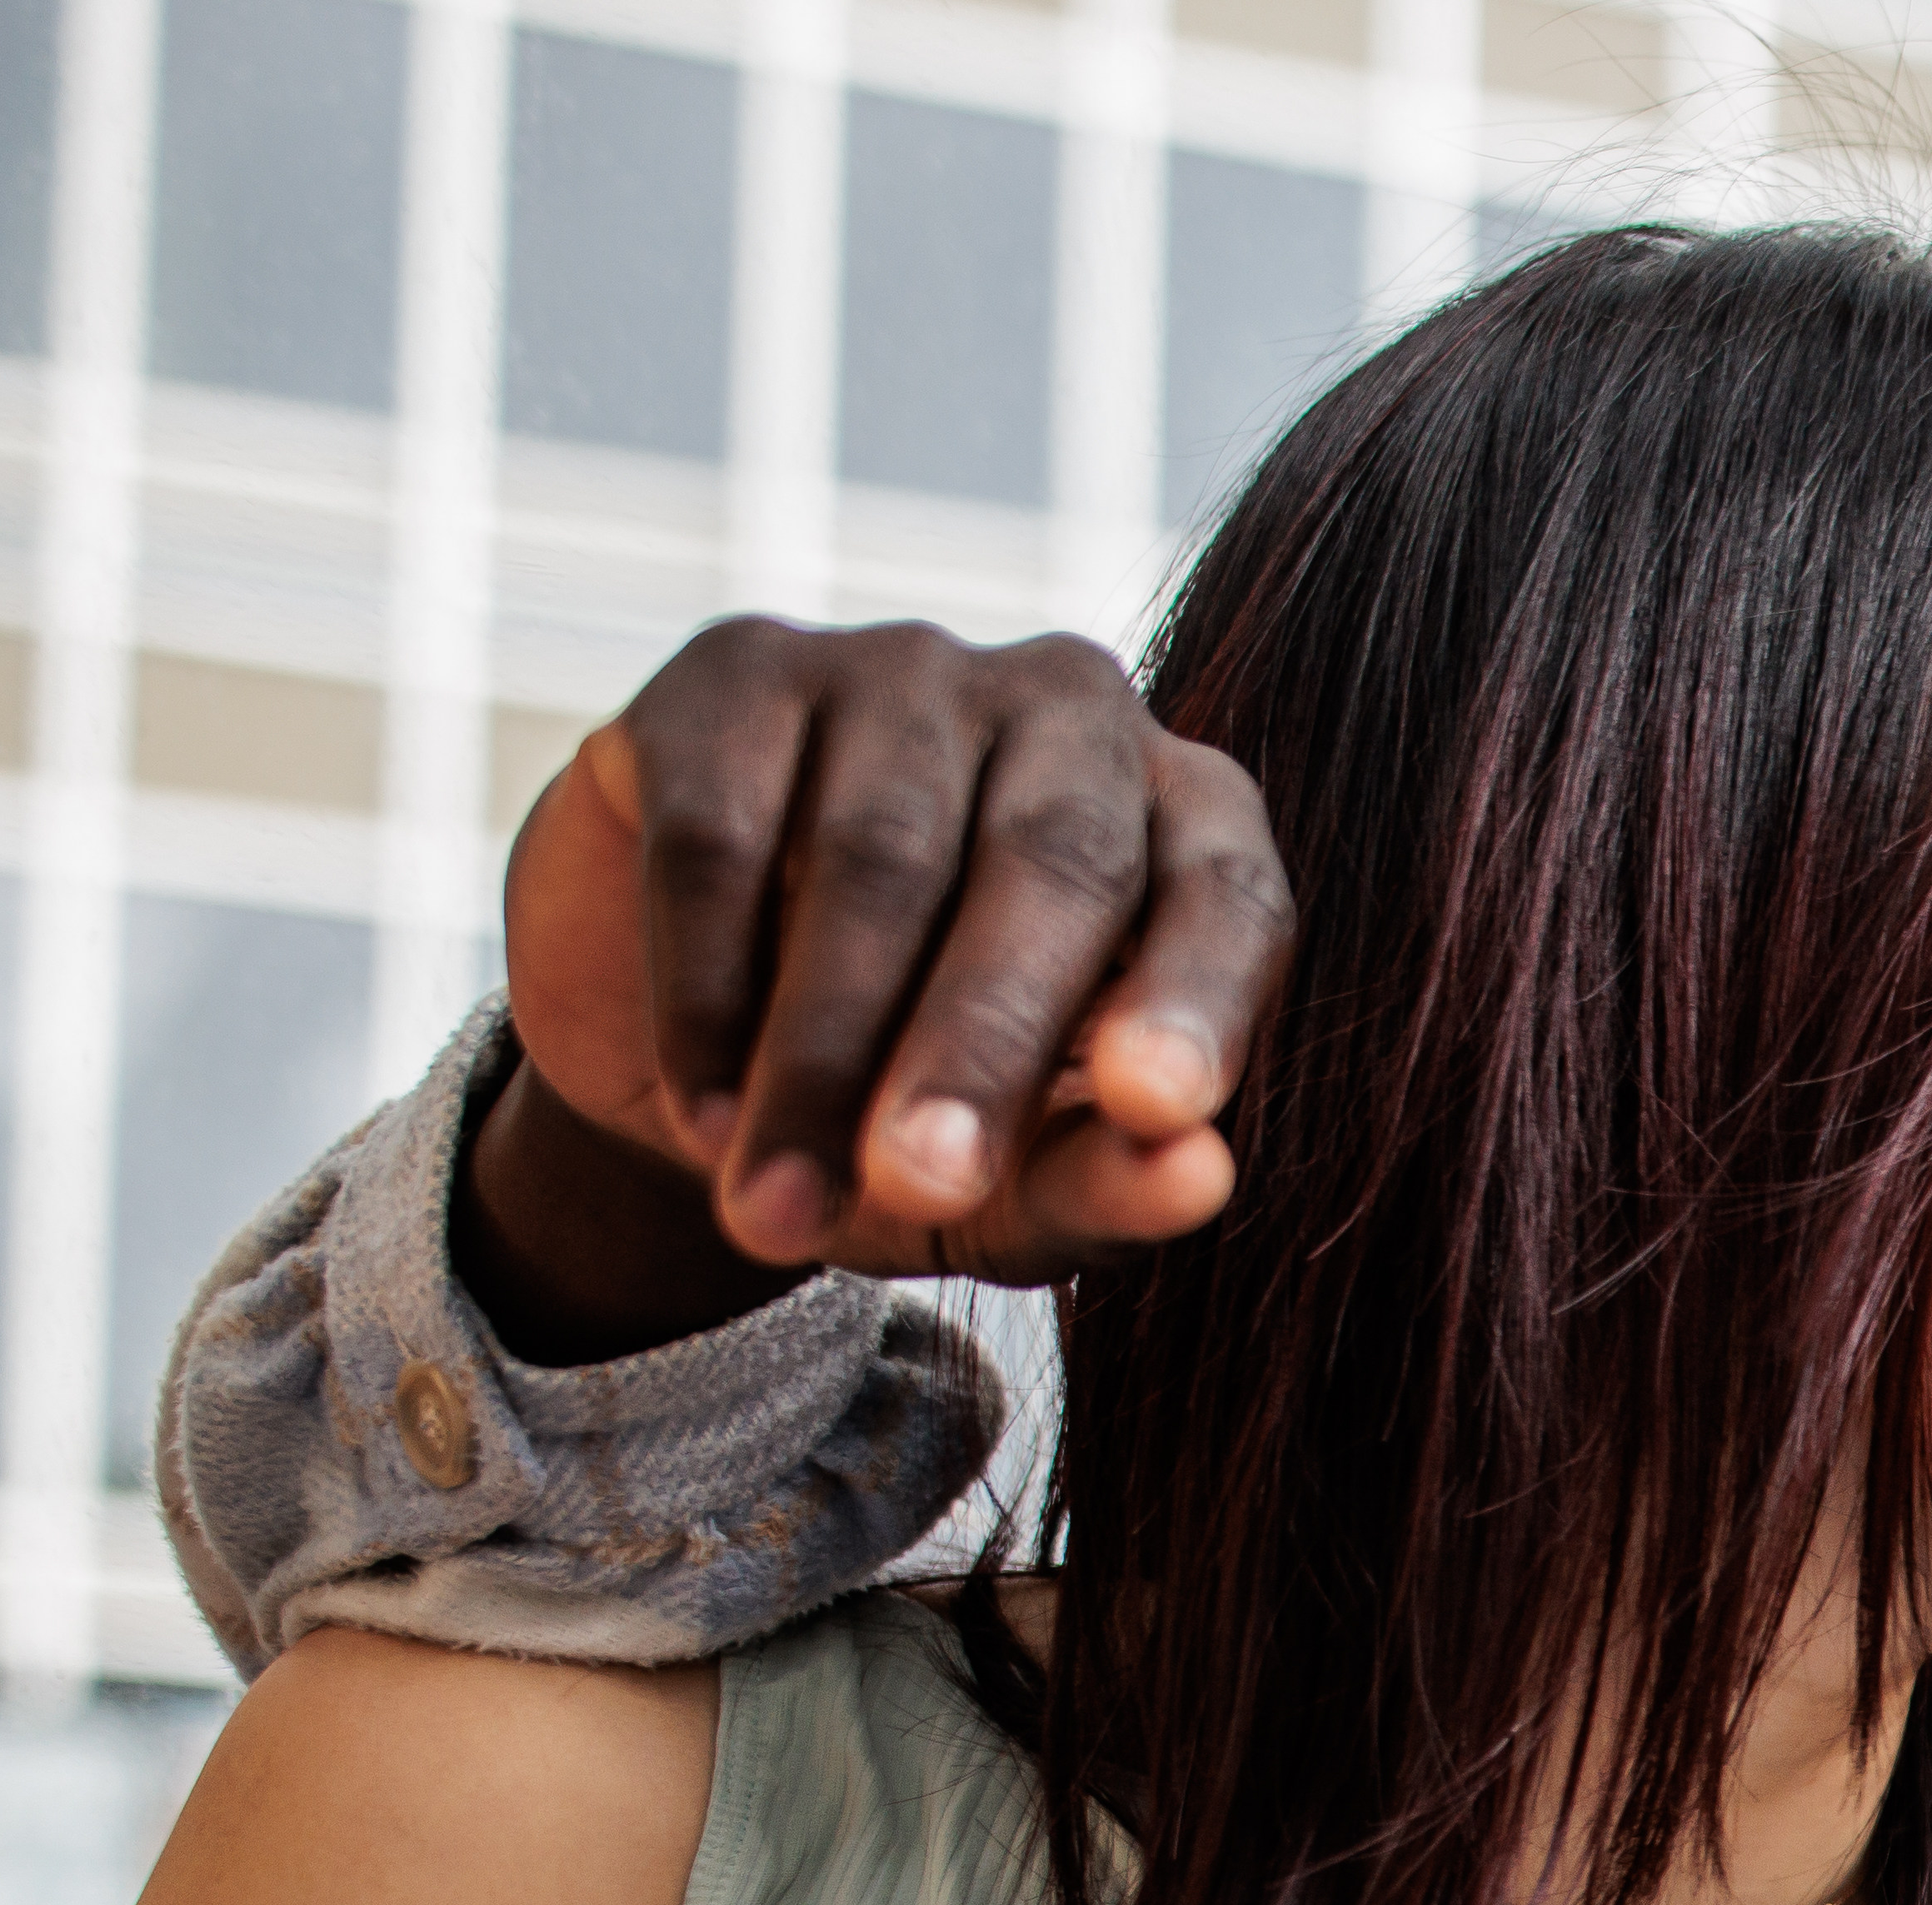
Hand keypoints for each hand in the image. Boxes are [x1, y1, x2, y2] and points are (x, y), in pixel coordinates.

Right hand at [476, 618, 1292, 1355]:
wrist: (704, 1052)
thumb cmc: (917, 1107)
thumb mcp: (1023, 1183)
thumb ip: (1113, 1183)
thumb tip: (1198, 1177)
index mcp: (1186, 821)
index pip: (1227, 895)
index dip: (1196, 999)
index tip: (1158, 1111)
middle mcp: (1068, 709)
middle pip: (1054, 860)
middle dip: (981, 1044)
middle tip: (921, 1184)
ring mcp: (903, 670)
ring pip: (875, 853)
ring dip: (818, 1055)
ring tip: (776, 1208)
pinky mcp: (735, 671)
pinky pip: (721, 834)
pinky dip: (706, 993)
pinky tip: (706, 1118)